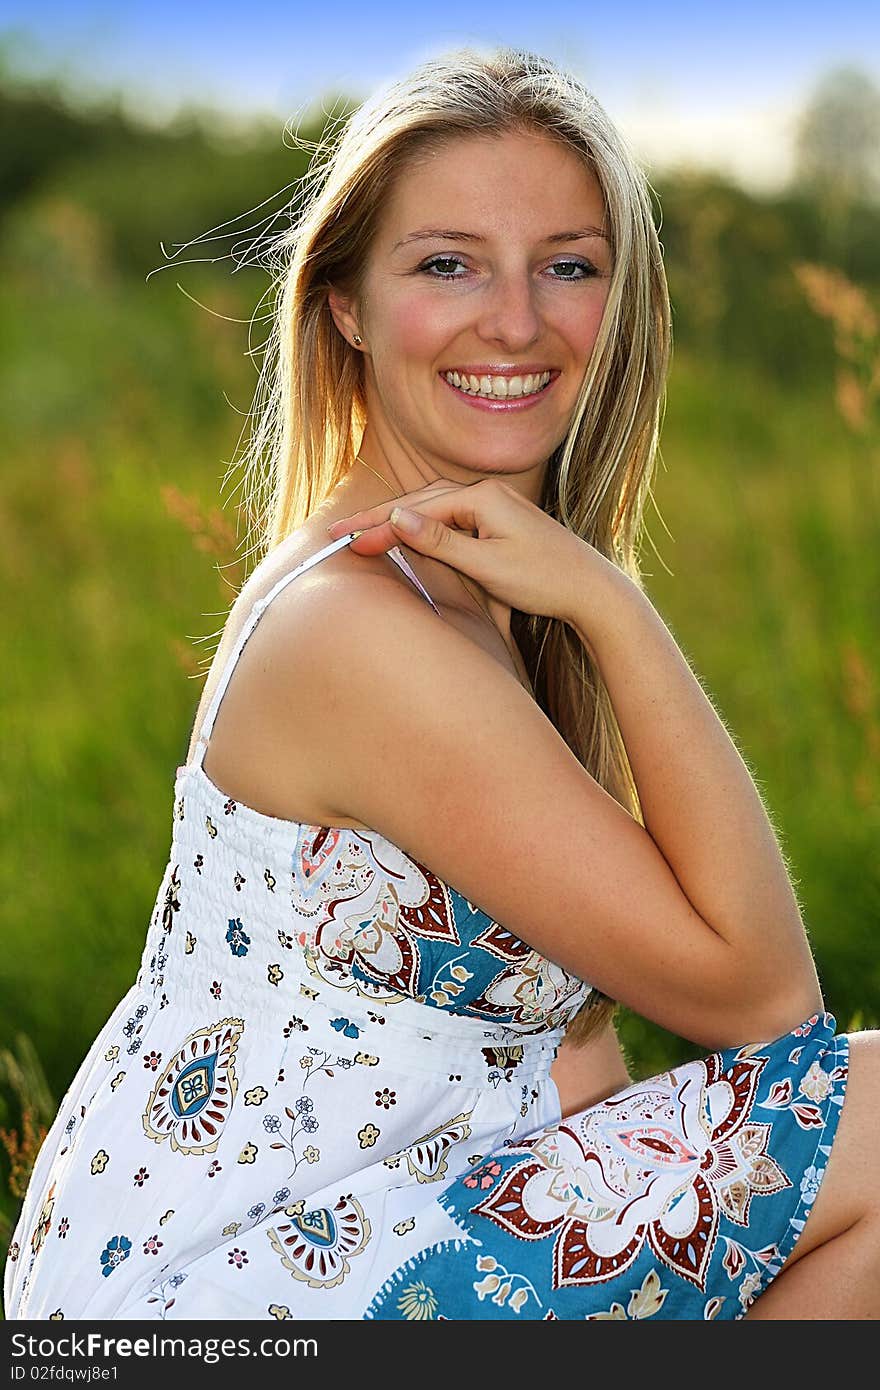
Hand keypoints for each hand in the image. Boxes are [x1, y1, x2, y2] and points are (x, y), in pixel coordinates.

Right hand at [326, 477, 593, 622]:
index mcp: (482, 497)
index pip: (416, 509)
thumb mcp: (487, 564)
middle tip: (339, 533)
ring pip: (434, 507)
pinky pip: (450, 517)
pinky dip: (423, 524)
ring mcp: (495, 505)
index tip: (343, 539)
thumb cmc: (543, 580)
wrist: (591, 589)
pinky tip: (408, 532)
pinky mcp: (500, 521)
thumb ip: (441, 541)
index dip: (377, 526)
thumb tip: (399, 517)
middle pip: (420, 500)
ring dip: (399, 519)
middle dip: (379, 517)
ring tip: (363, 532)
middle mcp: (487, 493)